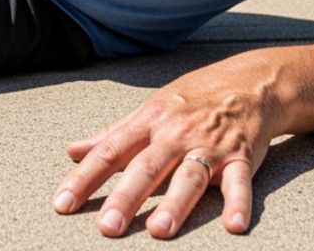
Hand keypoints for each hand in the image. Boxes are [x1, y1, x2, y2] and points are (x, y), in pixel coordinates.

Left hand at [52, 53, 283, 238]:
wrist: (251, 81)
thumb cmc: (194, 98)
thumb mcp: (150, 108)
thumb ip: (112, 133)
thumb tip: (72, 150)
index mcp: (150, 121)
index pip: (110, 151)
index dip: (85, 178)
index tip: (62, 204)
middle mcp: (177, 133)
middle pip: (147, 167)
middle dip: (126, 197)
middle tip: (107, 226)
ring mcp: (210, 145)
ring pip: (189, 177)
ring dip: (175, 204)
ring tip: (160, 231)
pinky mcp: (241, 156)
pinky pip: (239, 182)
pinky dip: (238, 203)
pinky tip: (234, 225)